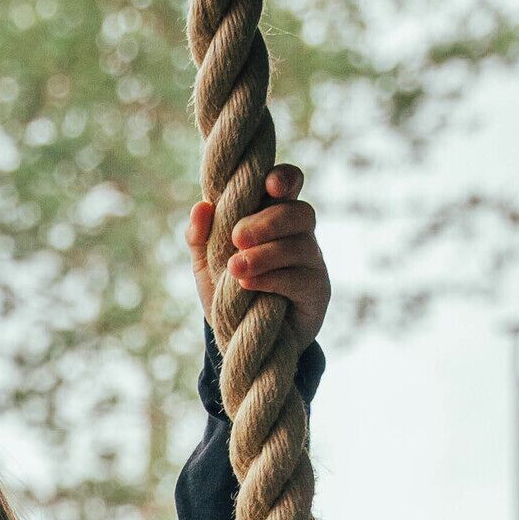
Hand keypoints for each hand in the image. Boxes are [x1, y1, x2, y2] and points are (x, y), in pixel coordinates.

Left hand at [187, 164, 329, 348]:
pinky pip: (301, 278)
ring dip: (265, 254)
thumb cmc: (228, 292)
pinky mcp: (318, 291)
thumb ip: (200, 237)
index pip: (289, 185)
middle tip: (237, 237)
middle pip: (299, 212)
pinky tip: (248, 285)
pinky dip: (272, 278)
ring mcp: (312, 262)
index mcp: (273, 216)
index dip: (285, 179)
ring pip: (300, 244)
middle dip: (268, 221)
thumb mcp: (206, 264)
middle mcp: (298, 234)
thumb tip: (201, 206)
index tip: (269, 186)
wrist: (243, 341)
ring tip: (236, 268)